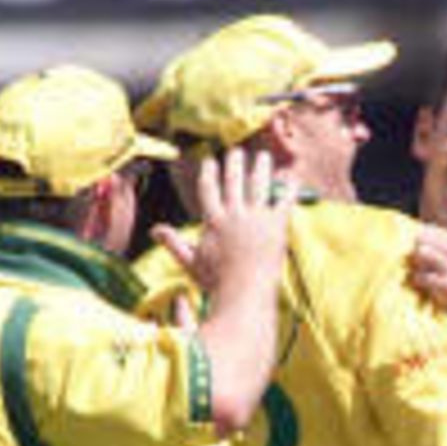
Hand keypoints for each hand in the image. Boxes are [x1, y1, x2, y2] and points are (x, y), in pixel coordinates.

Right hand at [152, 148, 290, 299]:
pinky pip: (285, 200)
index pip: (209, 188)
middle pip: (234, 180)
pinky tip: (291, 176)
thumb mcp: (191, 262)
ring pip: (260, 183)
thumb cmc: (217, 283)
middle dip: (235, 162)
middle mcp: (235, 214)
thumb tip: (155, 231)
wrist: (245, 293)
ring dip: (261, 166)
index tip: (210, 160)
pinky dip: (289, 187)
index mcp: (213, 221)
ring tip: (264, 156)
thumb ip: (173, 243)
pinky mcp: (277, 225)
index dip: (209, 172)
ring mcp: (257, 218)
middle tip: (237, 151)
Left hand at [408, 225, 446, 346]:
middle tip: (413, 266)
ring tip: (419, 275)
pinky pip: (422, 276)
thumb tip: (415, 237)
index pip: (432, 231)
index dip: (418, 242)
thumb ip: (443, 251)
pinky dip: (418, 282)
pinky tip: (424, 288)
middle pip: (425, 239)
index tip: (416, 256)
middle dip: (414, 252)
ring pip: (423, 254)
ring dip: (415, 266)